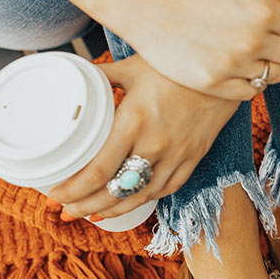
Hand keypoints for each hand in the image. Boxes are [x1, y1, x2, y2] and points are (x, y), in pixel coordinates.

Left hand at [46, 55, 239, 219]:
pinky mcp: (193, 158)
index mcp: (134, 122)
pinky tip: (129, 202)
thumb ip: (103, 77)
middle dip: (85, 205)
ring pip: (141, 196)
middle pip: (115, 190)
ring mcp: (177, 155)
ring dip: (112, 209)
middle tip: (65, 210)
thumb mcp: (133, 67)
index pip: (99, 170)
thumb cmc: (174, 65)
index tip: (55, 194)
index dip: (74, 189)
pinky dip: (144, 199)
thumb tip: (76, 81)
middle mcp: (155, 144)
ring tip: (91, 214)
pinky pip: (166, 189)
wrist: (224, 69)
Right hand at [99, 0, 279, 98]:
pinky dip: (249, 80)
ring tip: (251, 46)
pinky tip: (236, 62)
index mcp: (263, 10)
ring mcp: (231, 66)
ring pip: (274, 75)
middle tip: (268, 32)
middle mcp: (251, 42)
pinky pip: (250, 92)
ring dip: (269, 62)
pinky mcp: (212, 84)